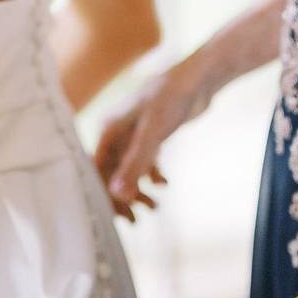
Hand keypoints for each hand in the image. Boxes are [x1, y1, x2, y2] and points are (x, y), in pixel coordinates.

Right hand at [94, 62, 212, 221]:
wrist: (200, 77)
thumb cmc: (173, 97)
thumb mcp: (153, 133)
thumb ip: (135, 164)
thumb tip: (117, 195)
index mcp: (109, 129)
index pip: (97, 168)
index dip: (104, 193)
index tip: (116, 215)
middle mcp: (117, 131)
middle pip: (112, 171)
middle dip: (123, 197)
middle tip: (135, 220)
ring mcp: (135, 132)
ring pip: (129, 168)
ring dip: (139, 189)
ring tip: (154, 207)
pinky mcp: (152, 132)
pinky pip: (145, 160)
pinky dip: (152, 175)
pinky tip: (164, 185)